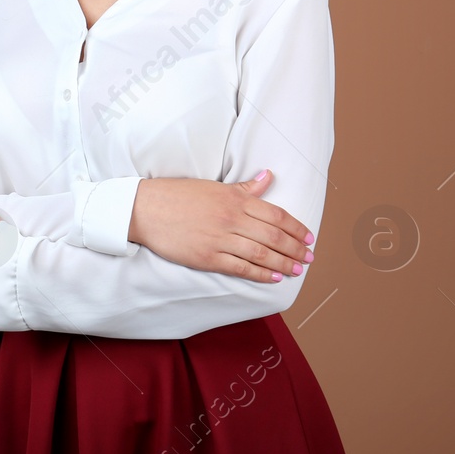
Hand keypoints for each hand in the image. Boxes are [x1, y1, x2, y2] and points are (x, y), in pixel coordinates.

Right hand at [129, 170, 314, 282]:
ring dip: (284, 263)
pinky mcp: (207, 257)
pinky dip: (260, 273)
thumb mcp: (214, 186)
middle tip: (309, 257)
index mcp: (235, 199)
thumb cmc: (178, 195)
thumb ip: (245, 187)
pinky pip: (240, 267)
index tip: (309, 237)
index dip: (297, 228)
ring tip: (297, 269)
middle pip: (274, 236)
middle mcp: (231, 218)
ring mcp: (219, 239)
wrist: (146, 208)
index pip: (277, 215)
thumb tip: (269, 176)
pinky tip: (274, 277)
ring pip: (261, 254)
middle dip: (296, 249)